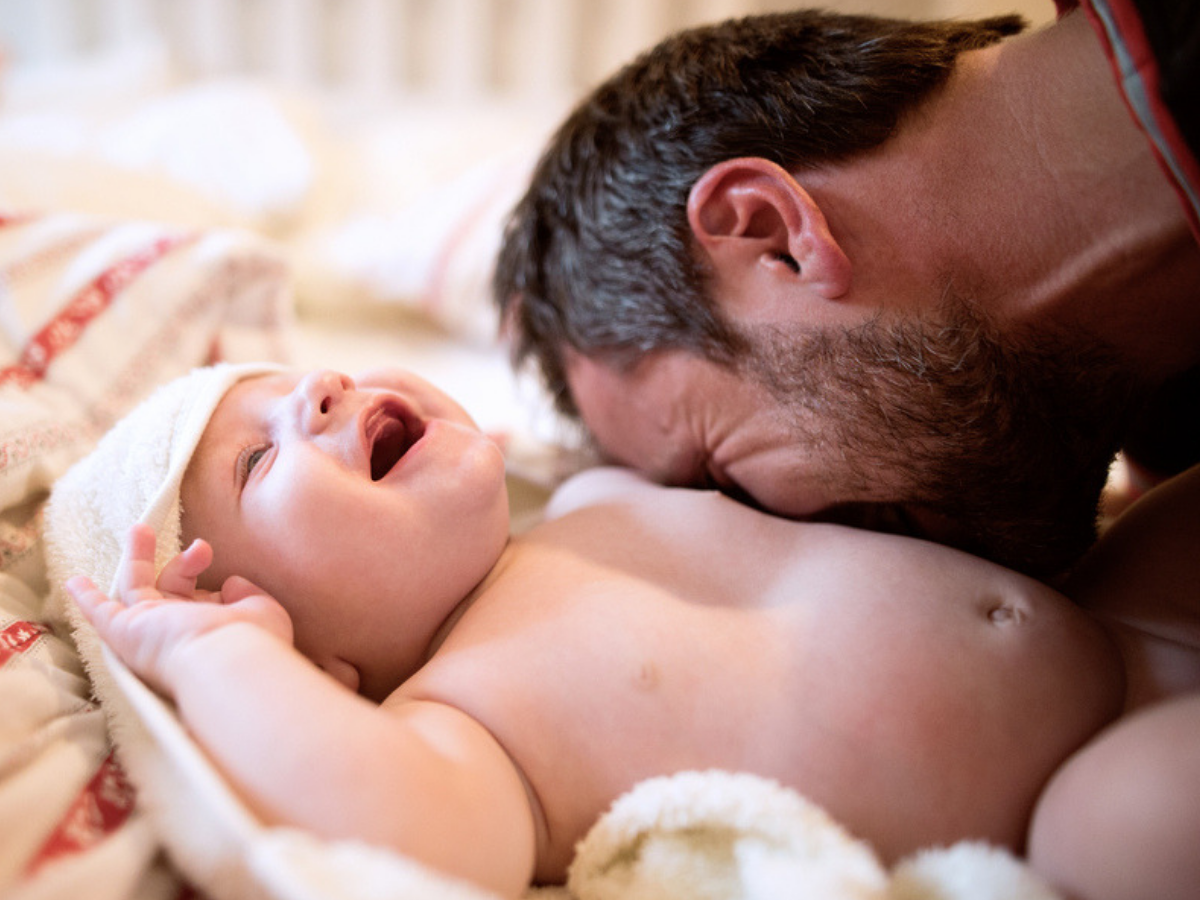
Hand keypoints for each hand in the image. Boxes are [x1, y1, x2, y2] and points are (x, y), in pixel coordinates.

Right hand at [67, 523, 293, 695]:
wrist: (224, 660)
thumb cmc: (251, 639)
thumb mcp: (260, 610)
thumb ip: (246, 595)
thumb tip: (230, 584)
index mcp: (208, 630)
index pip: (205, 601)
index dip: (217, 586)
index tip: (231, 582)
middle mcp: (177, 633)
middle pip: (171, 591)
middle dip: (184, 564)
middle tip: (201, 548)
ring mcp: (149, 631)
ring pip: (136, 589)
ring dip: (137, 558)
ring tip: (139, 529)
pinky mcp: (124, 630)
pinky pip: (100, 614)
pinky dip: (87, 599)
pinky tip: (75, 582)